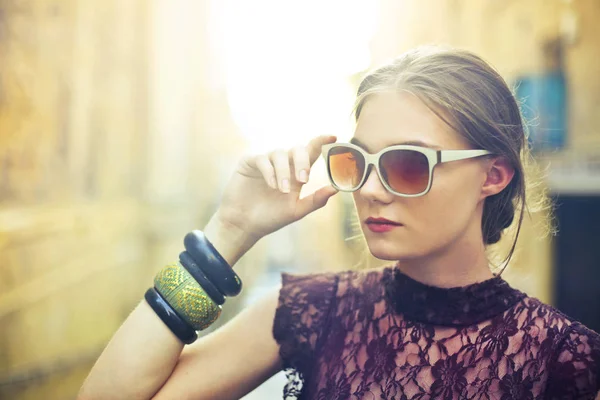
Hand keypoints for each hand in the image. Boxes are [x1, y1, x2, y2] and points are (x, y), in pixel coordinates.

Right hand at [216, 135, 338, 240]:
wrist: (244, 225)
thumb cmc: (270, 218)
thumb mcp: (296, 210)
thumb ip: (315, 200)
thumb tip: (336, 189)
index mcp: (296, 173)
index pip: (311, 153)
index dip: (321, 142)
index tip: (333, 136)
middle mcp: (283, 164)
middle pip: (297, 150)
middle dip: (302, 162)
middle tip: (303, 180)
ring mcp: (266, 162)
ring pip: (280, 154)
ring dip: (284, 172)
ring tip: (282, 190)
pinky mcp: (249, 162)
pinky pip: (262, 159)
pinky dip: (269, 171)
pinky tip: (271, 185)